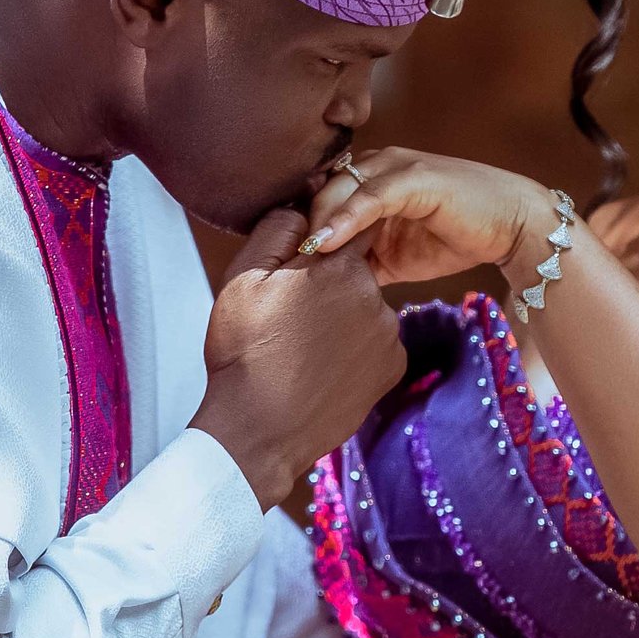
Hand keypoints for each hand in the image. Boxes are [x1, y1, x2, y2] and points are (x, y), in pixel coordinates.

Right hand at [192, 207, 406, 506]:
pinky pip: (375, 343)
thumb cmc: (245, 352)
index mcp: (339, 267)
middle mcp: (376, 296)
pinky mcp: (394, 367)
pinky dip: (354, 350)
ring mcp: (389, 335)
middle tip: (290, 316)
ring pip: (365, 308)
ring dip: (342, 318)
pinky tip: (322, 366)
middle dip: (328, 285)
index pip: (347, 227)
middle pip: (355, 271)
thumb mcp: (244, 278)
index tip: (302, 260)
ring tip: (303, 347)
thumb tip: (304, 207)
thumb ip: (278, 229)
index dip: (322, 240)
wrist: (259, 430)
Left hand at [300, 148, 550, 290]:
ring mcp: (397, 167)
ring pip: (340, 188)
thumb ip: (363, 260)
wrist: (513, 227)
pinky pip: (370, 197)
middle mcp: (379, 165)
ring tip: (298, 254)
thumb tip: (324, 285)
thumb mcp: (397, 256)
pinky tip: (325, 244)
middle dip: (298, 223)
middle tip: (277, 260)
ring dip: (316, 221)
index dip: (298, 225)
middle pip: (321, 189)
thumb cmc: (458, 238)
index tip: (275, 259)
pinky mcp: (416, 177)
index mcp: (371, 179)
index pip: (320, 196)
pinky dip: (345, 219)